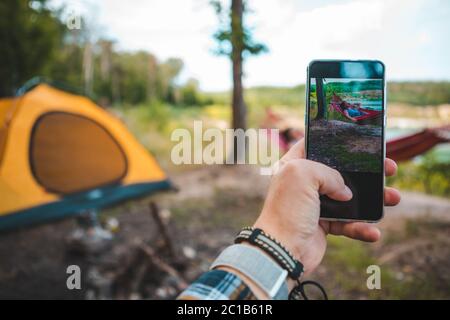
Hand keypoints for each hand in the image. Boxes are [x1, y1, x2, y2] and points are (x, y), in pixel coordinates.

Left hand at [254, 139, 400, 275]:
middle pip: (339, 171)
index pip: (314, 145)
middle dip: (366, 170)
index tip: (359, 140)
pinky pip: (348, 223)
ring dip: (373, 199)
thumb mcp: (303, 174)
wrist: (282, 250)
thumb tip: (345, 192)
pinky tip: (373, 232)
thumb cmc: (287, 210)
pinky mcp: (324, 224)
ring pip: (349, 198)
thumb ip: (328, 173)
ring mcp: (314, 204)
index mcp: (293, 165)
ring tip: (394, 198)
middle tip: (388, 168)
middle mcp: (303, 182)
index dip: (336, 142)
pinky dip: (362, 228)